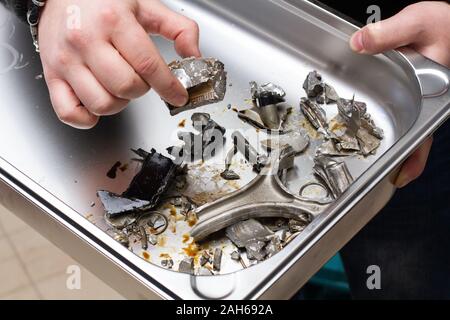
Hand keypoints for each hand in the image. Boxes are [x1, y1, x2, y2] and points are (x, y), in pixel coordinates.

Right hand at [39, 0, 200, 128]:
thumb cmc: (103, 1)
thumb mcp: (146, 6)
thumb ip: (179, 28)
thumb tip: (194, 55)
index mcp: (113, 20)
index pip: (148, 65)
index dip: (168, 87)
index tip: (178, 96)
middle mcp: (86, 40)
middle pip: (126, 87)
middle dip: (142, 89)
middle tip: (141, 79)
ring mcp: (66, 61)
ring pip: (102, 104)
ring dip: (119, 103)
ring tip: (120, 87)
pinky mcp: (52, 76)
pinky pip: (70, 114)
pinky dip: (88, 117)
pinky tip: (99, 102)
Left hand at [349, 1, 449, 187]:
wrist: (447, 23)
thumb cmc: (443, 24)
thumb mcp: (417, 24)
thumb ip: (389, 34)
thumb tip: (360, 44)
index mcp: (433, 91)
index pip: (423, 132)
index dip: (413, 156)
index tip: (401, 176)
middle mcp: (427, 100)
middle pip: (415, 138)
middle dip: (402, 161)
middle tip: (385, 181)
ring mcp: (419, 99)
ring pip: (407, 129)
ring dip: (393, 146)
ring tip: (375, 167)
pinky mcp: (410, 93)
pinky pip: (399, 115)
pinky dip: (385, 125)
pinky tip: (366, 129)